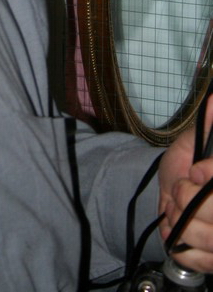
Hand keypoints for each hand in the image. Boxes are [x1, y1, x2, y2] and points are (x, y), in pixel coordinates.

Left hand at [158, 96, 212, 272]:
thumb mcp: (197, 138)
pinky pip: (204, 260)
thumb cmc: (190, 160)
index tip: (194, 170)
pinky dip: (183, 247)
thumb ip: (209, 123)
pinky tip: (178, 231)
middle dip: (188, 199)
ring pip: (211, 239)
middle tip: (181, 189)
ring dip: (183, 222)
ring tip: (178, 209)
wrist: (174, 187)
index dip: (209, 174)